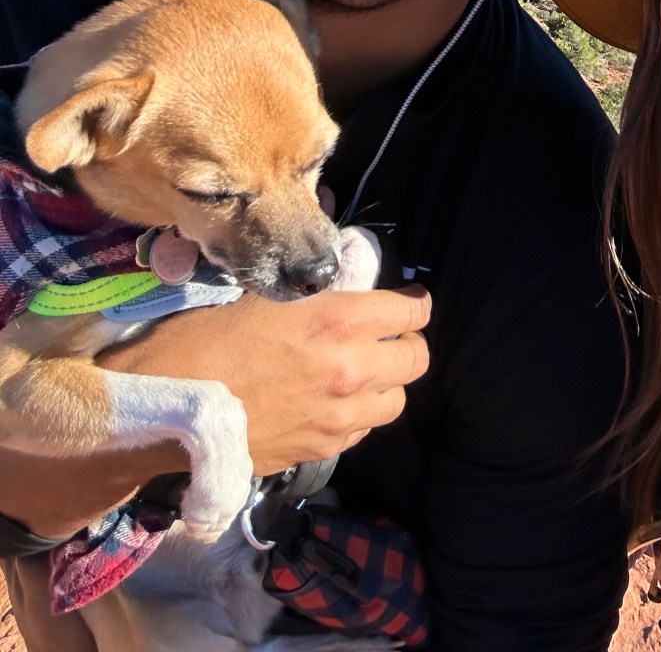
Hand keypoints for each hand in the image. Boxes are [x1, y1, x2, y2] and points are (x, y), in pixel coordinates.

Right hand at [104, 285, 430, 472]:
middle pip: (417, 360)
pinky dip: (357, 417)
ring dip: (386, 384)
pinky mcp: (320, 452)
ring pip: (396, 401)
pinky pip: (361, 432)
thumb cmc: (205, 340)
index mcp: (341, 321)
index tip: (407, 302)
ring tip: (363, 373)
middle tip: (389, 337)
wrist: (166, 411)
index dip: (414, 304)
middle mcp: (352, 370)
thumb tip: (343, 284)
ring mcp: (339, 418)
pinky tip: (332, 405)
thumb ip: (316, 296)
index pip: (412, 312)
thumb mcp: (264, 298)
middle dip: (408, 344)